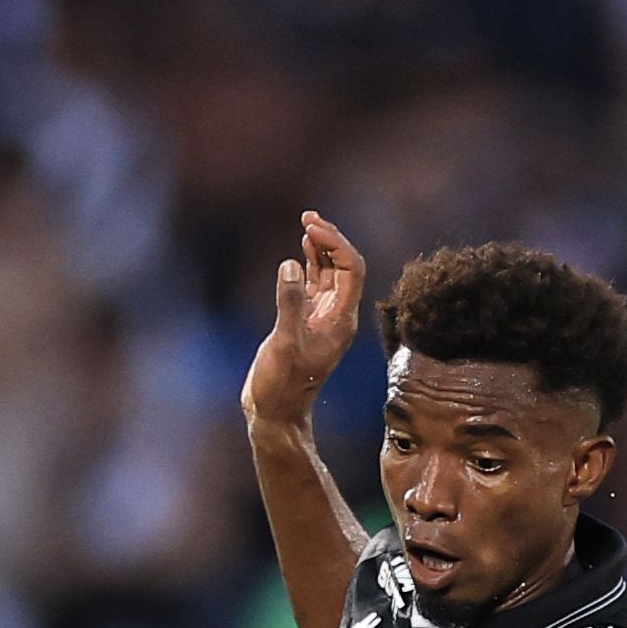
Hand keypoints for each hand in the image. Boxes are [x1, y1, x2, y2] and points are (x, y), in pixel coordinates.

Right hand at [241, 210, 365, 430]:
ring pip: (329, 273)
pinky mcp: (305, 321)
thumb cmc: (281, 384)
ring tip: (307, 222)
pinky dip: (308, 264)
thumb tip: (291, 264)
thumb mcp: (285, 344)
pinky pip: (313, 285)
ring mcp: (322, 317)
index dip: (335, 243)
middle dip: (330, 238)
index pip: (351, 269)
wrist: (275, 412)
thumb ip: (290, 304)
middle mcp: (337, 316)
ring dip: (320, 247)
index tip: (311, 227)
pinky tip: (301, 249)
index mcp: (341, 320)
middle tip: (309, 216)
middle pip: (344, 266)